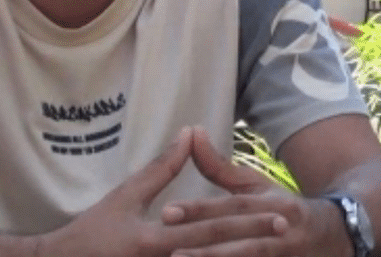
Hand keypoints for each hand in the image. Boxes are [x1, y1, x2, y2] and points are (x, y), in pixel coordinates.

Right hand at [38, 128, 287, 256]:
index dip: (247, 221)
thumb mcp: (126, 197)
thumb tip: (188, 134)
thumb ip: (161, 169)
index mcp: (156, 239)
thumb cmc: (93, 232)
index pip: (211, 228)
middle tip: (287, 230)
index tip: (278, 213)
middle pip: (218, 253)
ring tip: (273, 249)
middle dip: (255, 242)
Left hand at [160, 126, 350, 256]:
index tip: (167, 212)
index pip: (233, 208)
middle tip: (169, 248)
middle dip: (205, 246)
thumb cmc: (285, 209)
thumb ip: (219, 167)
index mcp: (274, 206)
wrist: (337, 236)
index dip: (201, 210)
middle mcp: (282, 232)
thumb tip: (191, 131)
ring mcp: (287, 255)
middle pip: (241, 239)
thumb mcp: (257, 188)